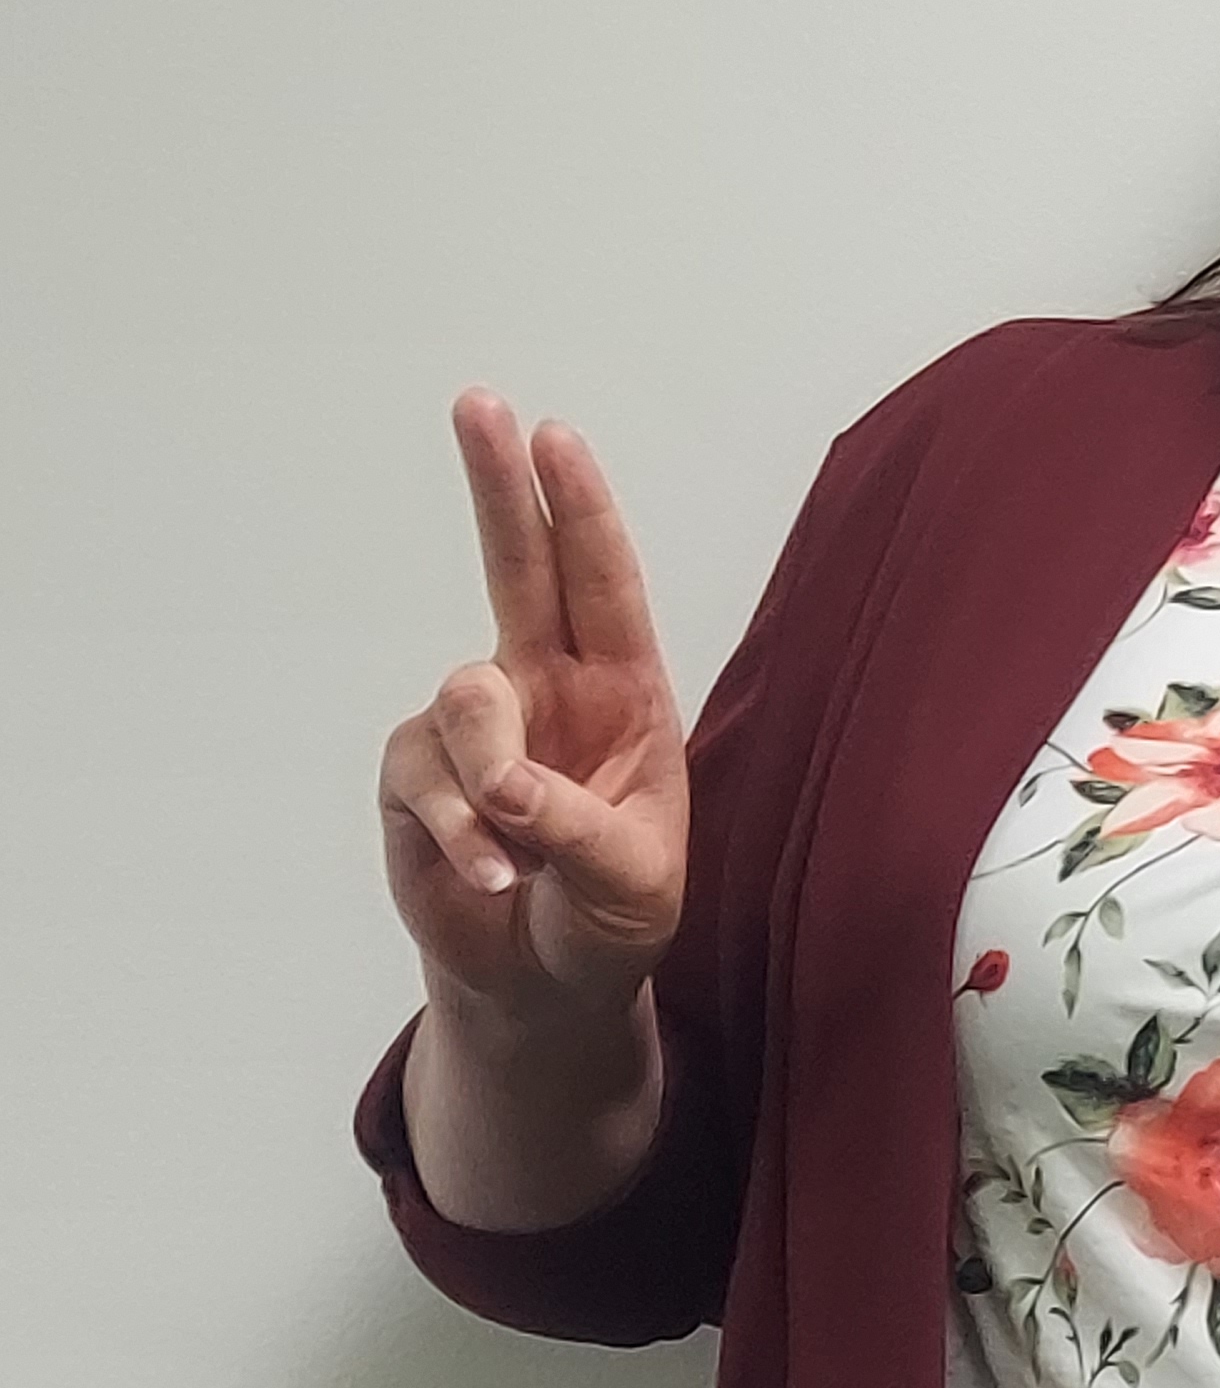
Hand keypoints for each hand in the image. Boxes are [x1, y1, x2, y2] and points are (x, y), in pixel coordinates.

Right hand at [377, 391, 690, 1031]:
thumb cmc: (610, 917)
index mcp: (624, 695)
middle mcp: (548, 690)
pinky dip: (457, 831)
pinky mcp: (417, 774)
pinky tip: (490, 875)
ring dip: (491, 782)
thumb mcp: (634, 883)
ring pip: (463, 702)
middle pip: (517, 568)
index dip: (581, 512)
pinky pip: (423, 776)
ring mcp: (477, 728)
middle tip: (479, 402)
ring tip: (521, 856)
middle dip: (500, 486)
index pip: (603, 586)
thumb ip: (581, 829)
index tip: (555, 437)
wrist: (545, 985)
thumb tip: (504, 785)